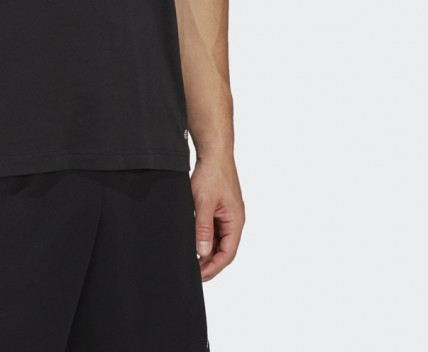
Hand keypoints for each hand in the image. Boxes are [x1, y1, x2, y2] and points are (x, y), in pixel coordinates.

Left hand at [190, 154, 243, 280]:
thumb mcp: (204, 203)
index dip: (214, 267)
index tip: (200, 276)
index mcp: (235, 221)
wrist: (213, 152)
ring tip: (192, 261)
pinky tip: (194, 241)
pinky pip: (214, 228)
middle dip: (210, 263)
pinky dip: (205, 237)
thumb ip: (203, 228)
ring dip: (207, 251)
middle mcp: (234, 220)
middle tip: (194, 272)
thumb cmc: (212, 174)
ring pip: (219, 240)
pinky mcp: (219, 208)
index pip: (228, 253)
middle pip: (224, 249)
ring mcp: (227, 214)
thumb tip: (202, 251)